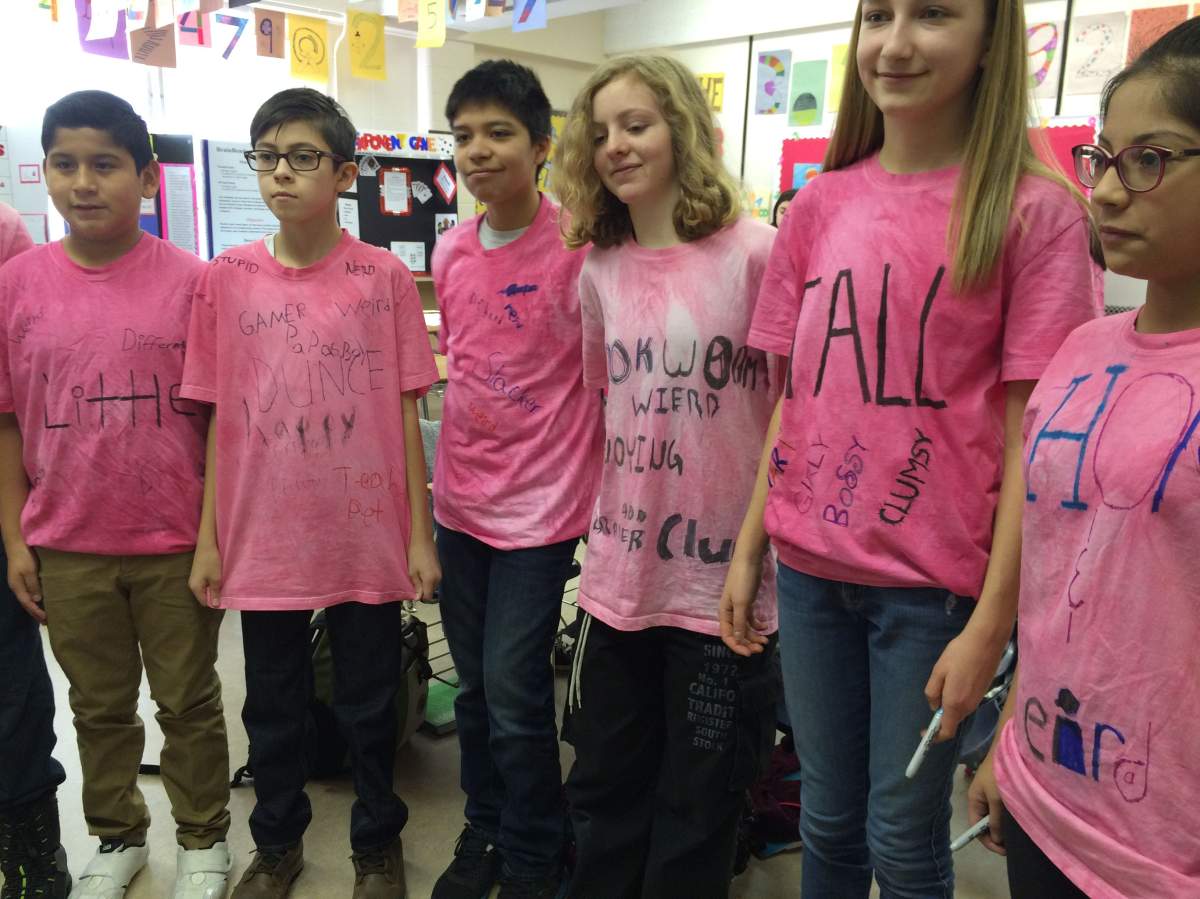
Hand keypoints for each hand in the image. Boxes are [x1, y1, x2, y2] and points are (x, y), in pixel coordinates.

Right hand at [7, 542, 43, 622]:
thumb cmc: (23, 557)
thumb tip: (37, 599)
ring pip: (28, 598)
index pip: (27, 603)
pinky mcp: (24, 577)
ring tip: (44, 615)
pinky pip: (30, 591)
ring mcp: (19, 582)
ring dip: (35, 607)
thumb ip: (33, 585)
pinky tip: (42, 599)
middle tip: (46, 622)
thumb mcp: (29, 571)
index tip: (46, 619)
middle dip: (35, 613)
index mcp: (17, 587)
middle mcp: (17, 586)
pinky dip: (36, 598)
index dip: (36, 612)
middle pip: (26, 603)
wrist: (17, 544)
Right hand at [189, 543, 222, 607]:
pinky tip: (218, 577)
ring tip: (222, 583)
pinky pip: (205, 582)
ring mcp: (195, 578)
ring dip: (214, 587)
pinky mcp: (198, 573)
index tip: (223, 598)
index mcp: (195, 588)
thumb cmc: (211, 562)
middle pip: (204, 595)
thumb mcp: (215, 579)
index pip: (204, 602)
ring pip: (206, 588)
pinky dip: (212, 582)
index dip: (214, 602)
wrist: (206, 545)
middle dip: (214, 594)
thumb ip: (215, 593)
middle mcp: (193, 585)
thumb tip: (215, 606)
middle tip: (224, 590)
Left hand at [408, 536, 440, 601]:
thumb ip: (416, 586)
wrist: (423, 540)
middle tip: (413, 581)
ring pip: (432, 585)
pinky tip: (422, 569)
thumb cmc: (415, 555)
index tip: (414, 591)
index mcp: (431, 580)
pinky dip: (428, 578)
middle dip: (423, 589)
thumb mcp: (412, 572)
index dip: (420, 596)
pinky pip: (434, 578)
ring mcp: (440, 573)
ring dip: (425, 583)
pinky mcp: (439, 568)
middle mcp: (438, 578)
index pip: (428, 597)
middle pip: (430, 591)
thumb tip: (417, 597)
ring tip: (417, 574)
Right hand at [719, 553, 769, 656]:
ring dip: (754, 636)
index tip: (749, 653)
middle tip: (761, 649)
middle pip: (738, 633)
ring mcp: (739, 608)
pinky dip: (757, 625)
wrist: (749, 561)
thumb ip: (739, 623)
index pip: (728, 635)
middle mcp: (730, 612)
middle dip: (748, 643)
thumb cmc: (742, 581)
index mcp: (724, 613)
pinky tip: (764, 628)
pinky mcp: (748, 602)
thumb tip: (737, 640)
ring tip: (766, 641)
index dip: (737, 646)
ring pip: (745, 627)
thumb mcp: (741, 604)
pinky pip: (750, 619)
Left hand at [924, 620, 1008, 741]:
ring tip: (944, 683)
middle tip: (933, 697)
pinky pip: (967, 702)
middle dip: (942, 716)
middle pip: (953, 720)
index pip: (947, 731)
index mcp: (956, 703)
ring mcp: (978, 700)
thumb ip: (933, 691)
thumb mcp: (939, 671)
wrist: (986, 642)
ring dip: (950, 705)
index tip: (925, 732)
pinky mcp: (983, 692)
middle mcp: (969, 706)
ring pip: (960, 711)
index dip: (935, 736)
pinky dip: (958, 699)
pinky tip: (955, 680)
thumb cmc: (959, 654)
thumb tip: (934, 707)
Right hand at [966, 753, 1006, 854]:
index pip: (975, 828)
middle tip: (1013, 845)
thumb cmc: (999, 773)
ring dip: (1003, 827)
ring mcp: (991, 794)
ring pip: (995, 817)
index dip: (988, 841)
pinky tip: (1018, 819)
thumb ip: (995, 820)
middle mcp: (980, 799)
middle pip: (985, 824)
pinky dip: (1008, 817)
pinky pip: (1002, 809)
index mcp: (974, 800)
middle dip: (997, 836)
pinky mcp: (1001, 790)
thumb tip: (996, 839)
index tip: (1004, 850)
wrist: (1008, 748)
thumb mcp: (997, 799)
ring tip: (1016, 834)